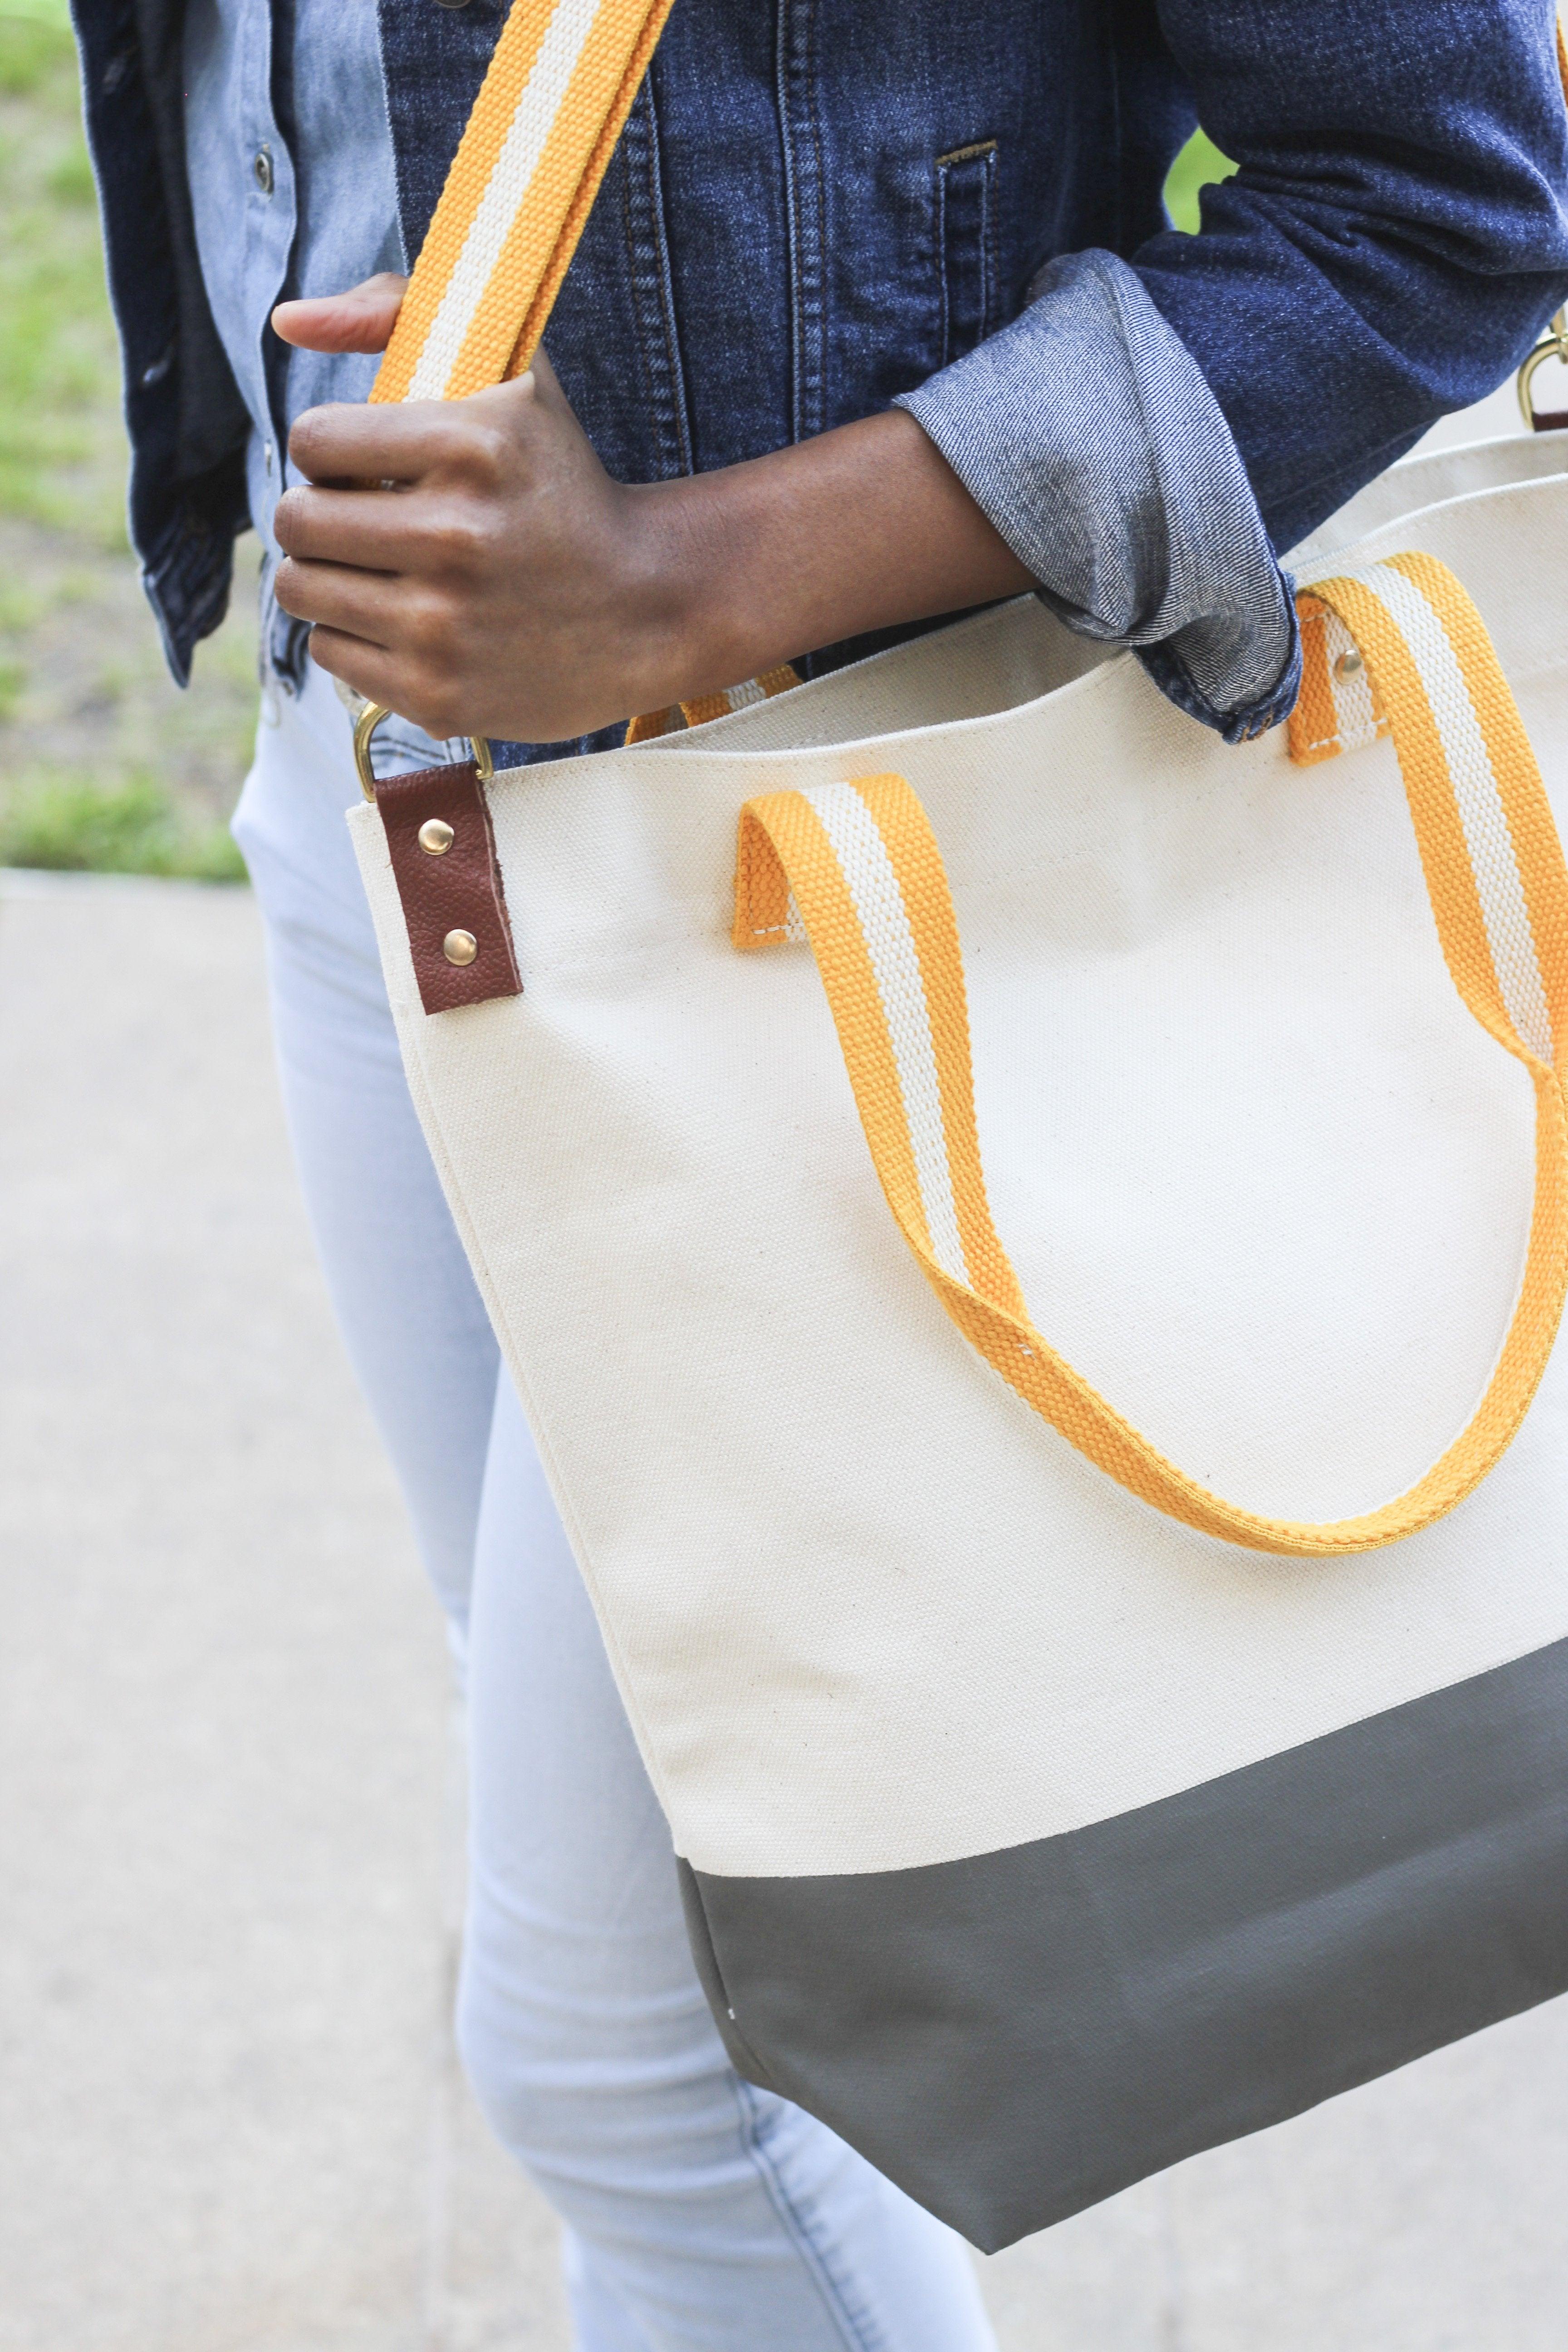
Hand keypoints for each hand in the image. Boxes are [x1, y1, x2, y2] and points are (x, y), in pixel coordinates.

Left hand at [271, 275, 1032, 741]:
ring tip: (393, 576)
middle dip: (324, 524)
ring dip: (336, 587)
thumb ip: (406, 317)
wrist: (671, 610)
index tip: (372, 465)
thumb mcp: (517, 378)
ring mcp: (458, 627)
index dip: (329, 453)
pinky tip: (419, 627)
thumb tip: (286, 320)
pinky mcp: (455, 696)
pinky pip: (345, 667)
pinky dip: (362, 648)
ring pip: (312, 601)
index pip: (316, 443)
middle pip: (301, 527)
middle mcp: (462, 540)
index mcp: (477, 445)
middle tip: (372, 525)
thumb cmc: (585, 483)